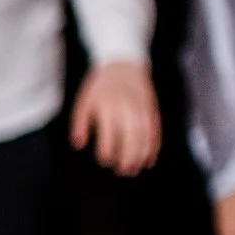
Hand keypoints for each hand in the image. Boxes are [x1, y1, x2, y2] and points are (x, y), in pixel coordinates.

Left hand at [70, 60, 160, 175]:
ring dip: (142, 154)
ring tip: (135, 169)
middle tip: (123, 171)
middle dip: (128, 155)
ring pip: (145, 134)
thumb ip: (79, 122)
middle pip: (131, 135)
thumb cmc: (99, 87)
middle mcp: (127, 106)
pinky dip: (154, 146)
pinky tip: (149, 160)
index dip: (108, 148)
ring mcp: (142, 107)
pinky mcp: (152, 108)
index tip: (105, 161)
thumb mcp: (85, 100)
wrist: (124, 62)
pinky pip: (156, 129)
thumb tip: (78, 144)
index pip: (110, 131)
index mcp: (107, 104)